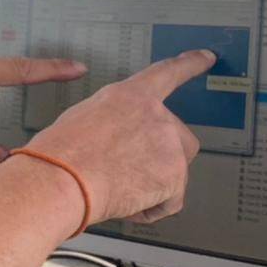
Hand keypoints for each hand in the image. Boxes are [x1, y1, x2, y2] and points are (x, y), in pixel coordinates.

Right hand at [22, 49, 214, 224]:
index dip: (190, 64)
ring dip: (153, 185)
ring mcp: (168, 145)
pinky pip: (171, 201)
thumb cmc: (59, 155)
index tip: (206, 57)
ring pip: (175, 173)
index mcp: (129, 95)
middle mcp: (155, 115)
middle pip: (179, 138)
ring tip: (118, 188)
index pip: (167, 73)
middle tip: (130, 172)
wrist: (61, 180)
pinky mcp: (175, 176)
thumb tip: (120, 141)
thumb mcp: (83, 118)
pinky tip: (125, 202)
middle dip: (162, 159)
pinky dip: (150, 209)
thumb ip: (114, 121)